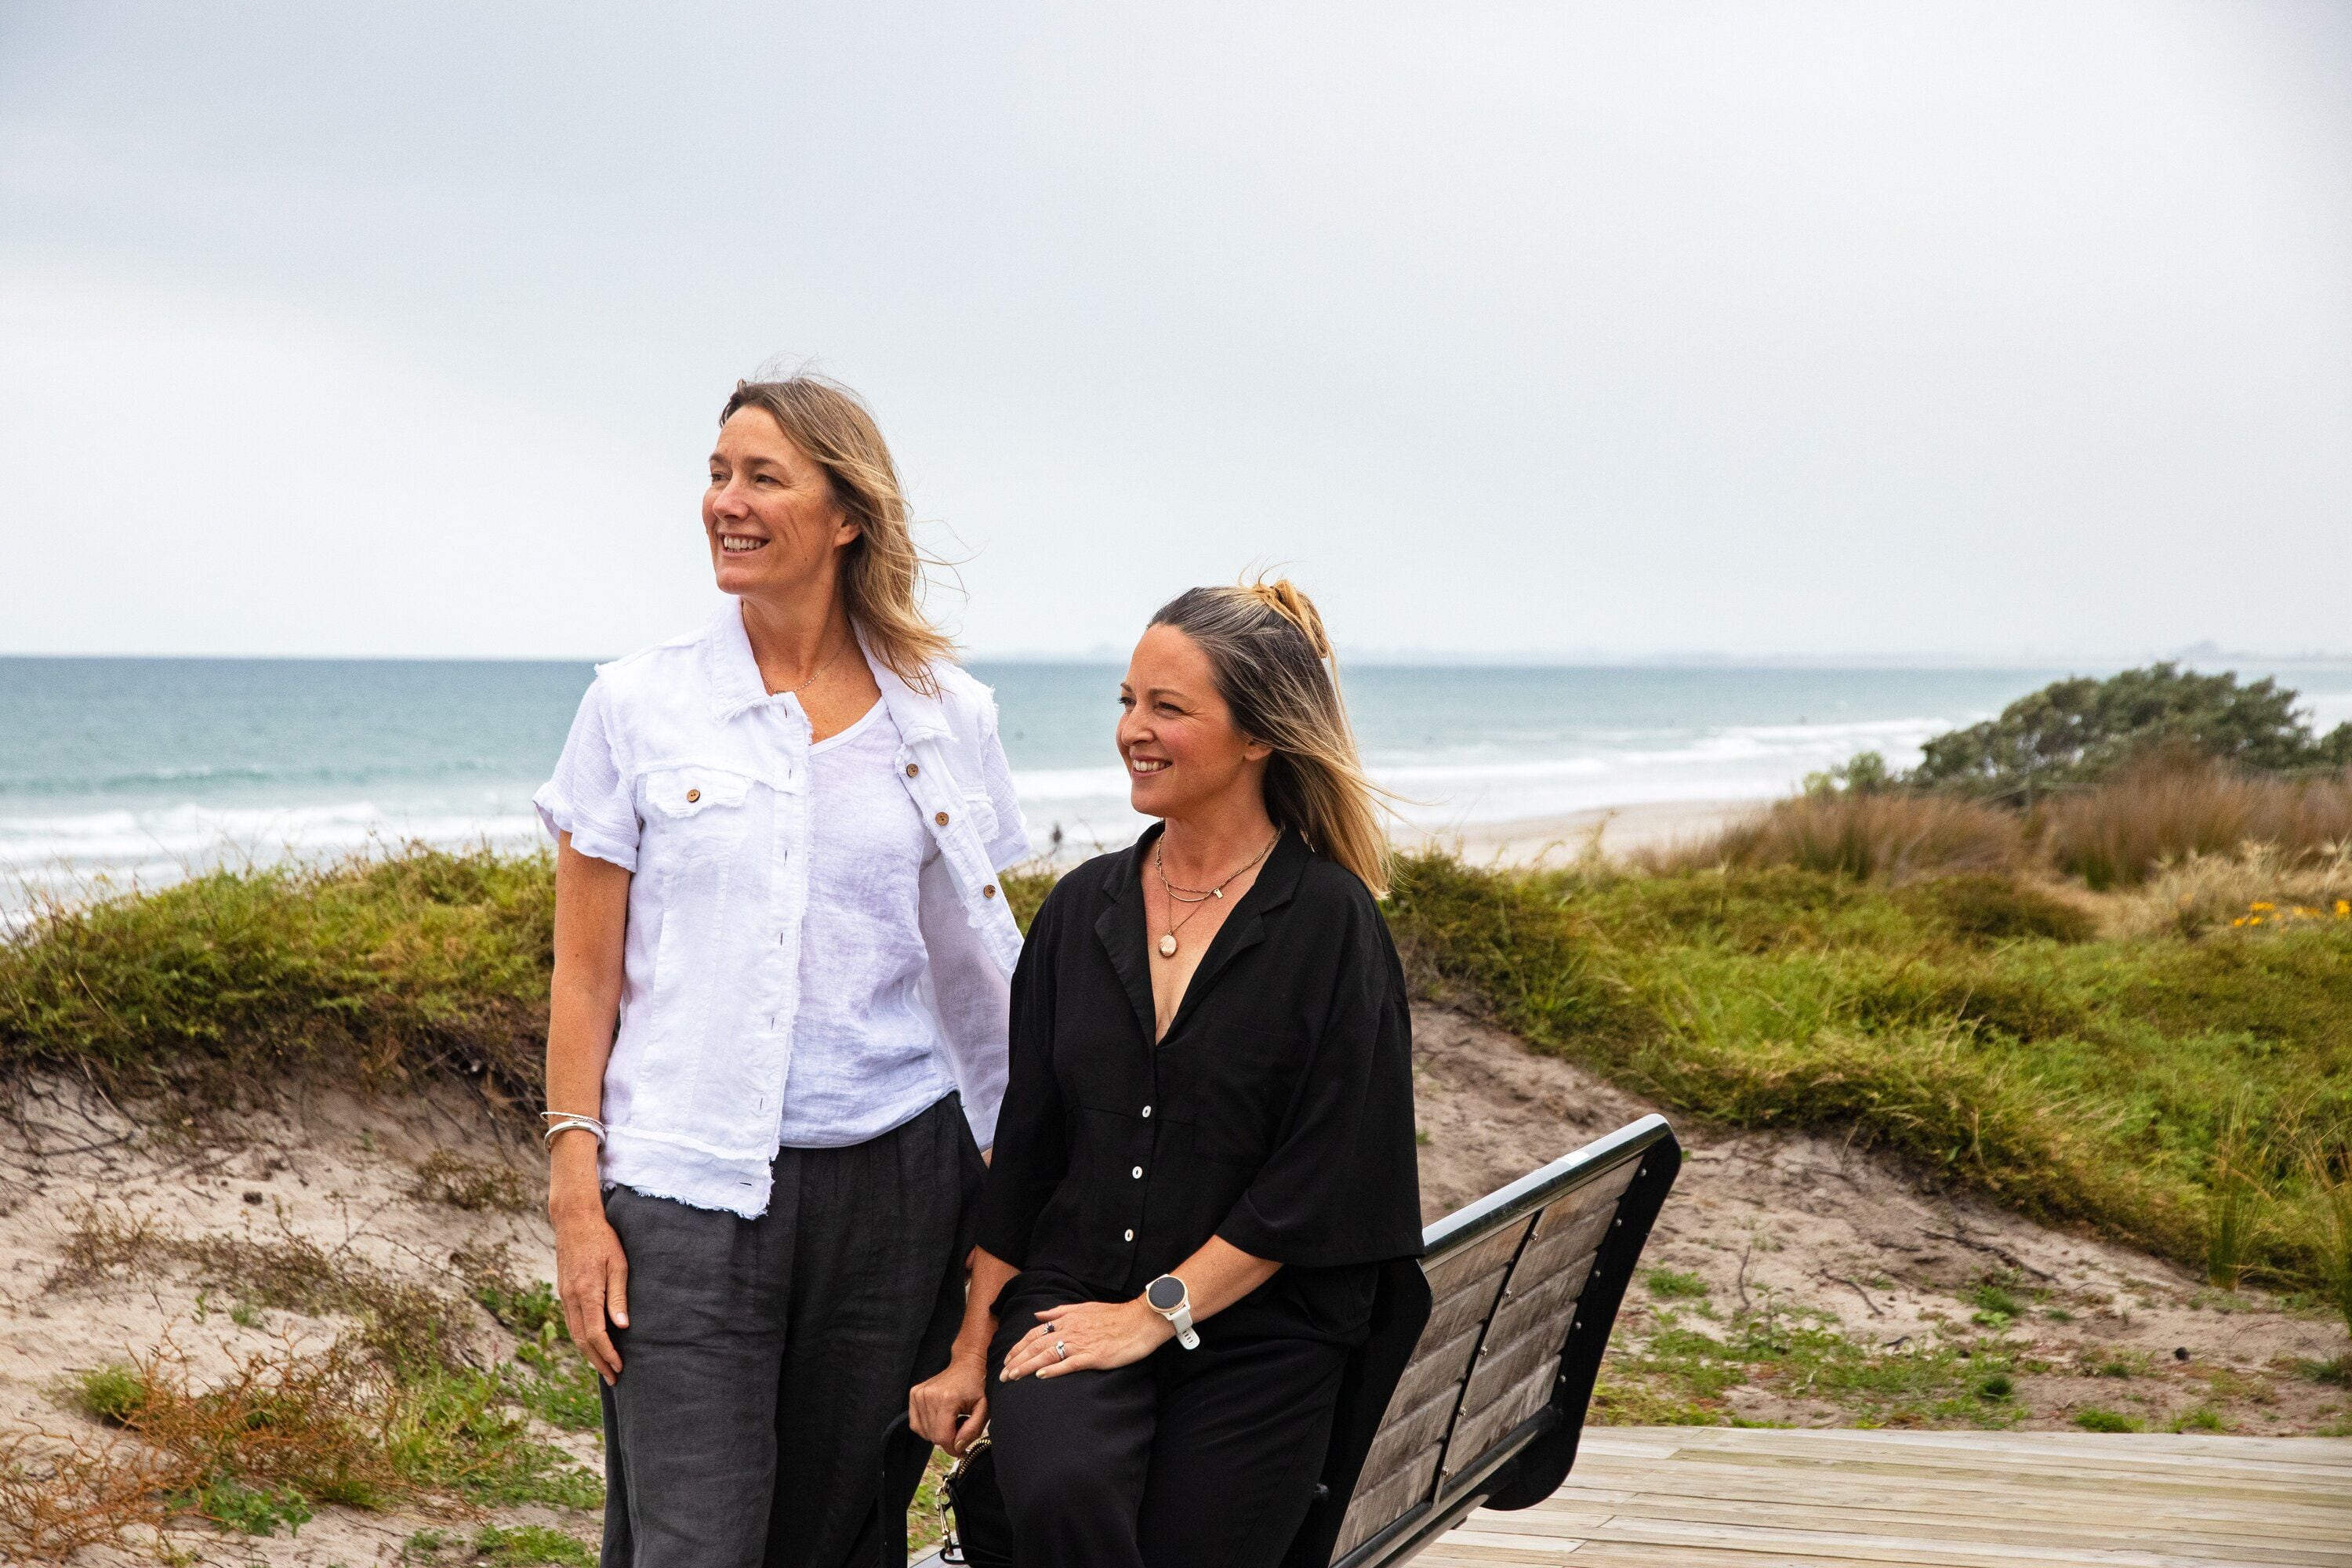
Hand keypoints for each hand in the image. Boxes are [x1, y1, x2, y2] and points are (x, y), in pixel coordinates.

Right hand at [552, 1197, 629, 1383]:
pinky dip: (581, 1337)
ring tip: (604, 1366)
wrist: (574, 1219)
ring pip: (573, 1333)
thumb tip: (622, 1327)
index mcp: (587, 1292)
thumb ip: (618, 1297)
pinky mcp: (563, 1291)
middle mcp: (571, 1298)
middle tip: (613, 1377)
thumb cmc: (603, 1238)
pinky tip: (592, 1343)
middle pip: (581, 1340)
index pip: (595, 1335)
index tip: (619, 1367)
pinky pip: (571, 1321)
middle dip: (597, 1361)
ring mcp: (564, 1295)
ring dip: (588, 1353)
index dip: (607, 1354)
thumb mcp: (618, 1264)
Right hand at [910, 1349, 989, 1453]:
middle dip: (948, 1440)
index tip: (962, 1450)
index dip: (952, 1448)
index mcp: (947, 1400)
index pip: (942, 1437)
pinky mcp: (914, 1394)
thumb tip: (957, 1448)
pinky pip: (916, 1424)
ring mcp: (919, 1394)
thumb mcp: (983, 1409)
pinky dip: (927, 1427)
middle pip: (933, 1436)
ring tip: (950, 1421)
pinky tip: (939, 1419)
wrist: (965, 1365)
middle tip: (959, 1428)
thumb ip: (972, 1430)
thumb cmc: (976, 1387)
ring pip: (924, 1432)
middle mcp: (929, 1397)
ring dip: (938, 1433)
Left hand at [999, 1298, 1172, 1381]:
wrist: (1140, 1321)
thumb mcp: (1084, 1307)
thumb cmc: (1114, 1316)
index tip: (1007, 1358)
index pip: (1035, 1333)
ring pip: (1047, 1355)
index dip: (1018, 1346)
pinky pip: (1068, 1364)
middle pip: (1036, 1345)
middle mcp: (1070, 1330)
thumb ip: (1059, 1312)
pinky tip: (1040, 1376)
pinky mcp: (1093, 1356)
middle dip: (1016, 1360)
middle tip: (1002, 1375)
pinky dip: (1053, 1369)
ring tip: (1013, 1377)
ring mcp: (1081, 1344)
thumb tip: (1037, 1314)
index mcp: (1067, 1319)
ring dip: (1027, 1366)